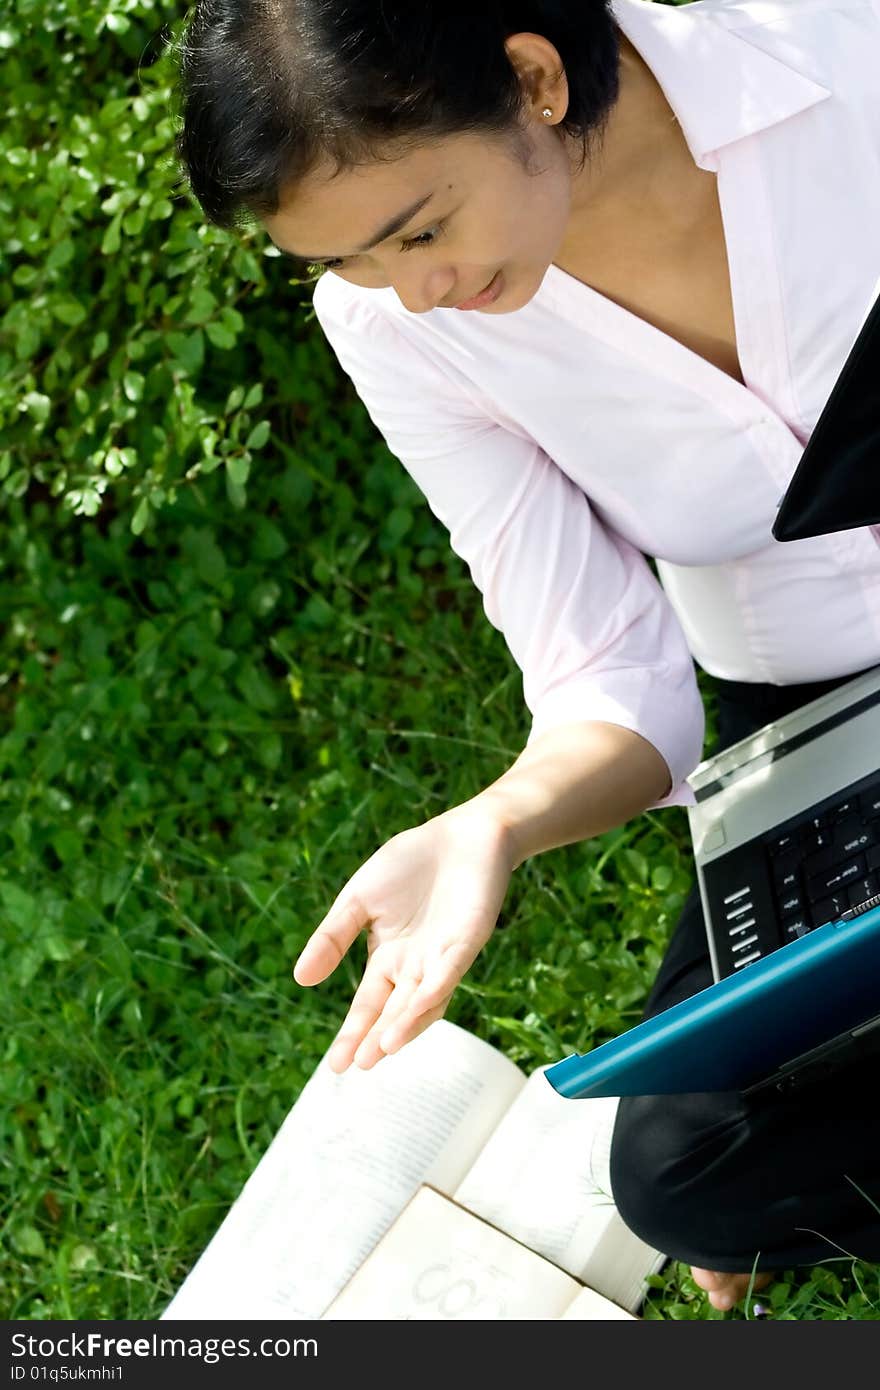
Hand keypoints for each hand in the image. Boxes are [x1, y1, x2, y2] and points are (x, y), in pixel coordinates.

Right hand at [293, 802, 515, 1072]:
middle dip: (374, 1039)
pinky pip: (447, 974)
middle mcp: (416, 967)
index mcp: (388, 958)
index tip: (336, 1066)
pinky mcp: (466, 943)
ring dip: (403, 1026)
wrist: (462, 834)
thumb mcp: (357, 900)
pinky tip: (414, 1010)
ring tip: (381, 1050)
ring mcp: (442, 958)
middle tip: (355, 1066)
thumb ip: (332, 938)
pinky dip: (430, 994)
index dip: (353, 1033)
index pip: (368, 1005)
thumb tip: (300, 980)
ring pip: (421, 1003)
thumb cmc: (410, 864)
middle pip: (392, 1013)